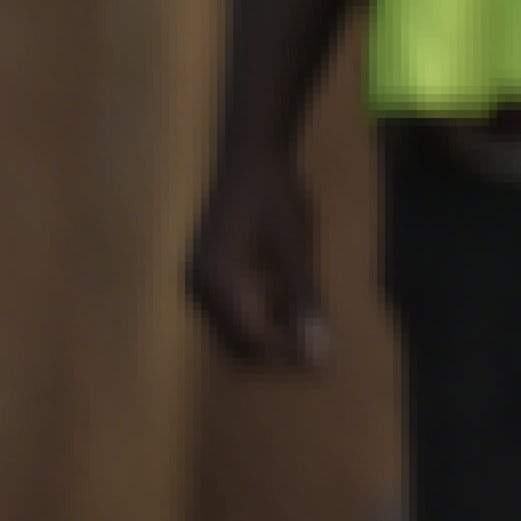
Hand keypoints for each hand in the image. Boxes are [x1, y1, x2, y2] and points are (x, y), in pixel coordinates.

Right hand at [184, 142, 330, 378]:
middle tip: (320, 352)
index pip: (252, 340)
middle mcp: (198, 287)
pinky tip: (289, 312)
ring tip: (308, 333)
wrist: (250, 157)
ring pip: (232, 332)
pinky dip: (259, 321)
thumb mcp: (297, 252)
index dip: (287, 356)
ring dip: (268, 340)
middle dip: (277, 353)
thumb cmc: (276, 199)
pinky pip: (229, 313)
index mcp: (218, 282)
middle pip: (237, 344)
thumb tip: (316, 352)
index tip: (323, 363)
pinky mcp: (205, 272)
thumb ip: (303, 302)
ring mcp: (197, 280)